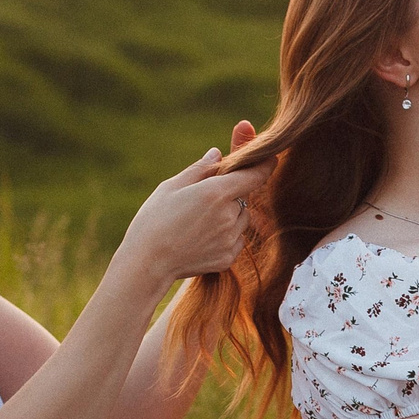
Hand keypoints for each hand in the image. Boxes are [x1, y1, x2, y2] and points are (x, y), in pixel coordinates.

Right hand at [114, 132, 265, 285]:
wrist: (146, 263)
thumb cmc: (154, 220)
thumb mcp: (171, 187)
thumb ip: (200, 170)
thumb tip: (218, 154)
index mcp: (216, 193)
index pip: (254, 175)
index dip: (265, 165)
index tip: (271, 159)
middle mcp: (228, 216)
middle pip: (244, 198)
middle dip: (232, 194)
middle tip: (206, 198)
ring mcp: (230, 240)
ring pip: (241, 219)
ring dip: (230, 215)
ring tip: (199, 220)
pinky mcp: (227, 258)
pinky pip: (236, 240)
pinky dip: (226, 235)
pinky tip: (201, 237)